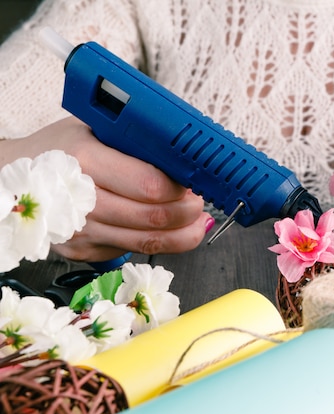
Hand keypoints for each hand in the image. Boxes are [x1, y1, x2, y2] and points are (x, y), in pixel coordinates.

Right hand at [2, 117, 212, 260]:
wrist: (9, 177)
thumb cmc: (56, 148)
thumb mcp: (92, 128)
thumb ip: (134, 141)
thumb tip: (183, 156)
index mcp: (86, 159)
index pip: (148, 185)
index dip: (180, 189)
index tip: (195, 183)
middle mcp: (81, 199)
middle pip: (151, 218)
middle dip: (187, 213)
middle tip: (200, 204)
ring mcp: (80, 230)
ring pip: (146, 242)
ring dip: (181, 235)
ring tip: (196, 223)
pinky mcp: (81, 250)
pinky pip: (130, 250)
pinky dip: (157, 243)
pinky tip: (170, 232)